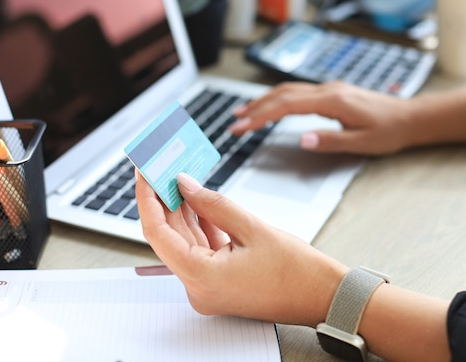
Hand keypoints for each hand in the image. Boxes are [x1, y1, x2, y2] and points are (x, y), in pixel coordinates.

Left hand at [136, 171, 347, 325]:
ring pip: (184, 241)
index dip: (147, 199)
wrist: (322, 296)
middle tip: (159, 168)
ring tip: (176, 178)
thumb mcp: (253, 228)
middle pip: (168, 236)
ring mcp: (207, 286)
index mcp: (201, 278)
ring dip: (180, 210)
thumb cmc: (297, 272)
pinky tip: (196, 199)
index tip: (143, 173)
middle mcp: (198, 287)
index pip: (157, 233)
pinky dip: (198, 224)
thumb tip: (184, 184)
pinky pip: (200, 249)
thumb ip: (213, 204)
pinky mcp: (218, 281)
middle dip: (163, 200)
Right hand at [229, 81, 416, 154]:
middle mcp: (328, 90)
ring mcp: (329, 88)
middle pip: (282, 94)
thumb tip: (302, 139)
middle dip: (255, 108)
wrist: (409, 117)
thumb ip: (331, 141)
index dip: (261, 116)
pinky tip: (271, 105)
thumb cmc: (388, 131)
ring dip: (264, 100)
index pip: (287, 106)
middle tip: (234, 123)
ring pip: (288, 90)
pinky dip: (279, 98)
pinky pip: (298, 92)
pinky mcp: (332, 92)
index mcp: (332, 101)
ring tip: (243, 112)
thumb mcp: (362, 142)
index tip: (243, 127)